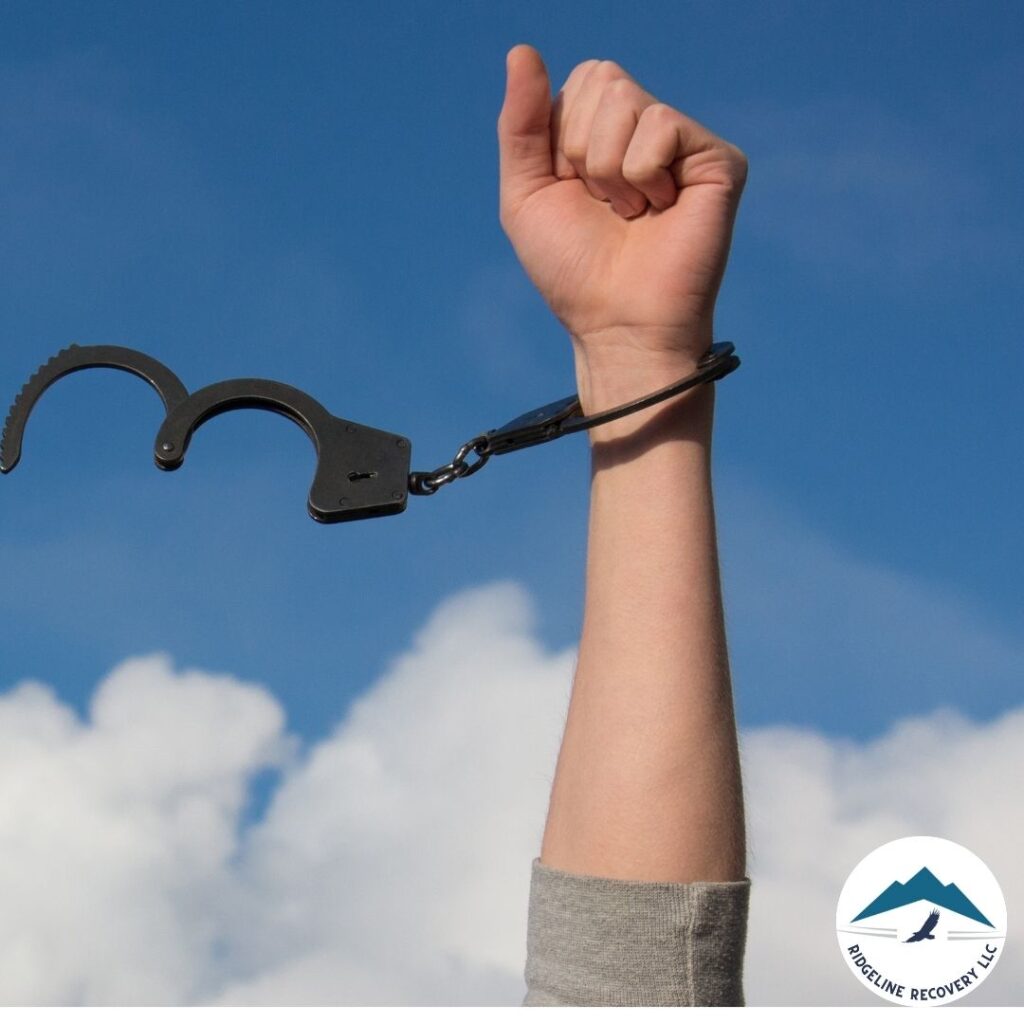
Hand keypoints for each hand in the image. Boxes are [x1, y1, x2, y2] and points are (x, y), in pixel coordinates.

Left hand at [497, 45, 746, 408]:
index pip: (578, 82)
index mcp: (606, 132)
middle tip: (606, 205)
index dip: (562, 142)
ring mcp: (685, 144)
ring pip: (625, 100)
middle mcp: (648, 131)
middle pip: (601, 79)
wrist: (615, 321)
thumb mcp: (526, 195)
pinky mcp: (718, 161)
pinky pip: (661, 125)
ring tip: (632, 212)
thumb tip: (521, 50)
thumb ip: (520, 123)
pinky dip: (642, 175)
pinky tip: (660, 210)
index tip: (576, 193)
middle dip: (583, 150)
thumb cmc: (574, 270)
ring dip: (610, 170)